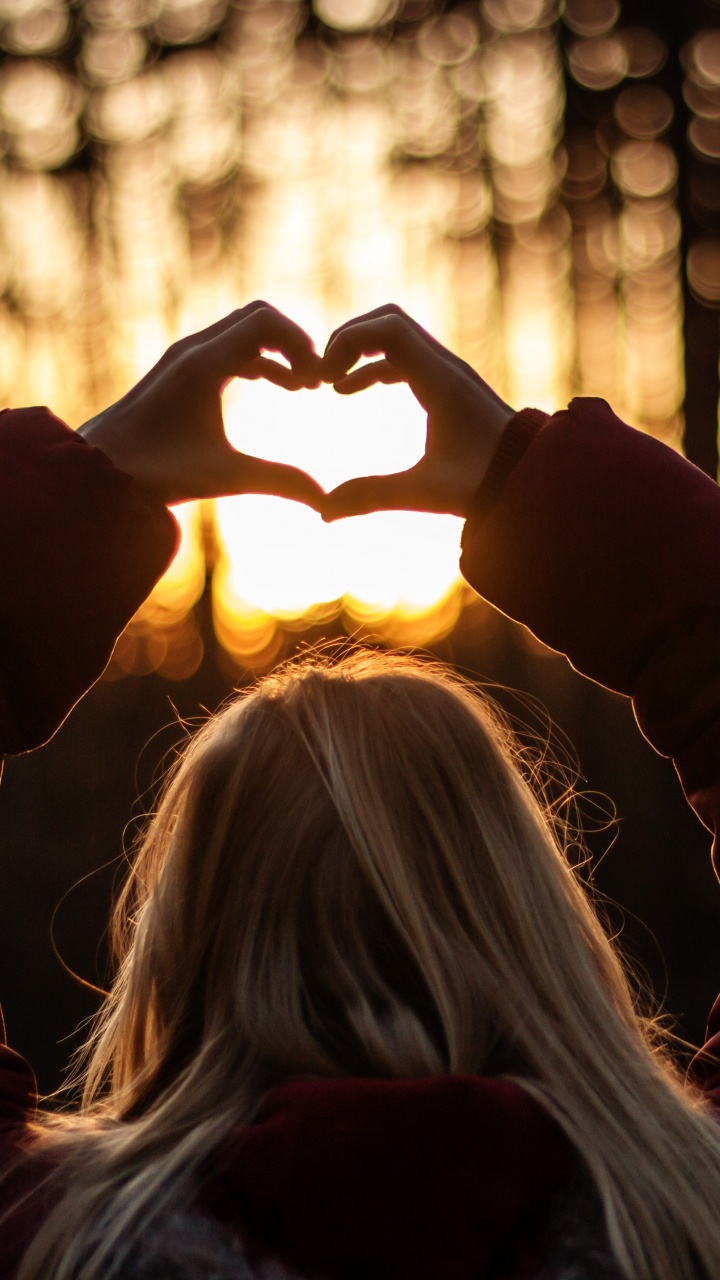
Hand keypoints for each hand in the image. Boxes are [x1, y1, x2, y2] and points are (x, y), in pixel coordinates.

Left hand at [78, 302, 323, 508]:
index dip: (301, 343)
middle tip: (315, 382)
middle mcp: (192, 350)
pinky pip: (228, 348)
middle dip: (293, 343)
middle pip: (257, 318)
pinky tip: (276, 388)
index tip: (318, 381)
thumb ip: (279, 482)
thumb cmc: (155, 473)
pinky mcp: (178, 372)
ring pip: (242, 332)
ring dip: (277, 352)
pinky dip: (258, 360)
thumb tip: (326, 502)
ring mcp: (183, 358)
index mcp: (203, 363)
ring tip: (302, 388)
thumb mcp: (224, 476)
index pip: (265, 321)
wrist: (96, 471)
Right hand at [319, 304, 514, 519]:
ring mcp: (449, 373)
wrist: (535, 479)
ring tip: (329, 383)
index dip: (348, 341)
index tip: (324, 377)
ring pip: (396, 337)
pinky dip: (373, 366)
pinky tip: (350, 391)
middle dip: (349, 340)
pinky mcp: (449, 386)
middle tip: (321, 374)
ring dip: (360, 352)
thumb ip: (372, 496)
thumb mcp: (426, 492)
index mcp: (441, 381)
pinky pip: (404, 357)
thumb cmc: (486, 484)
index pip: (388, 328)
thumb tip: (323, 511)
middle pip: (389, 321)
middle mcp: (446, 366)